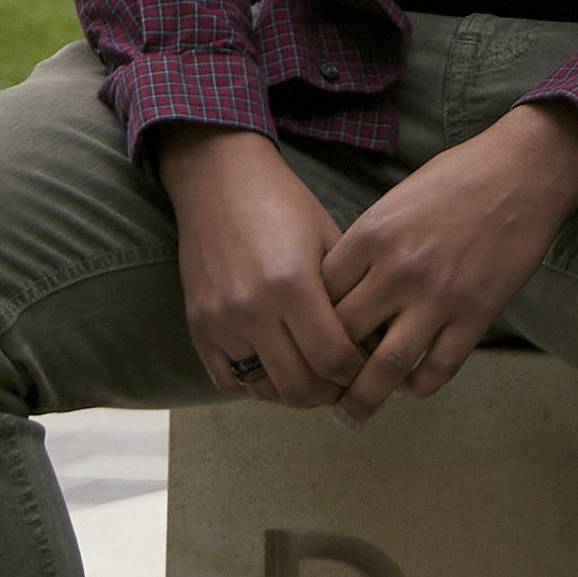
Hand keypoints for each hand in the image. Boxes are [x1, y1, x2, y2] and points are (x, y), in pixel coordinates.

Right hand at [163, 125, 369, 410]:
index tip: (370, 368)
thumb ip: (352, 297)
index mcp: (292, 285)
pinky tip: (280, 373)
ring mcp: (220, 321)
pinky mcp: (198, 326)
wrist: (220, 183)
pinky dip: (257, 388)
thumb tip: (379, 347)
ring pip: (265, 390)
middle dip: (331, 392)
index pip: (333, 360)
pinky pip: (229, 382)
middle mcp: (252, 309)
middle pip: (300, 387)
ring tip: (317, 379)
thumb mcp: (331, 242)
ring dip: (296, 393)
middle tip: (348, 384)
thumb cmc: (286, 207)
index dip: (358, 373)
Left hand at [315, 102, 577, 417]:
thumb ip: (367, 244)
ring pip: (385, 368)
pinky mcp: (476, 315)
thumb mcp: (395, 200)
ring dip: (361, 400)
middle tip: (315, 387)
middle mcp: (398, 270)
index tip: (303, 341)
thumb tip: (344, 290)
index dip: (306, 324)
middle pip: (341, 336)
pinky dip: (417, 387)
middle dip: (323, 369)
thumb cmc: (458, 178)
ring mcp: (439, 297)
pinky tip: (408, 388)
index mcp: (371, 236)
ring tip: (349, 415)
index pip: (319, 296)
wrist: (524, 171)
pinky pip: (438, 369)